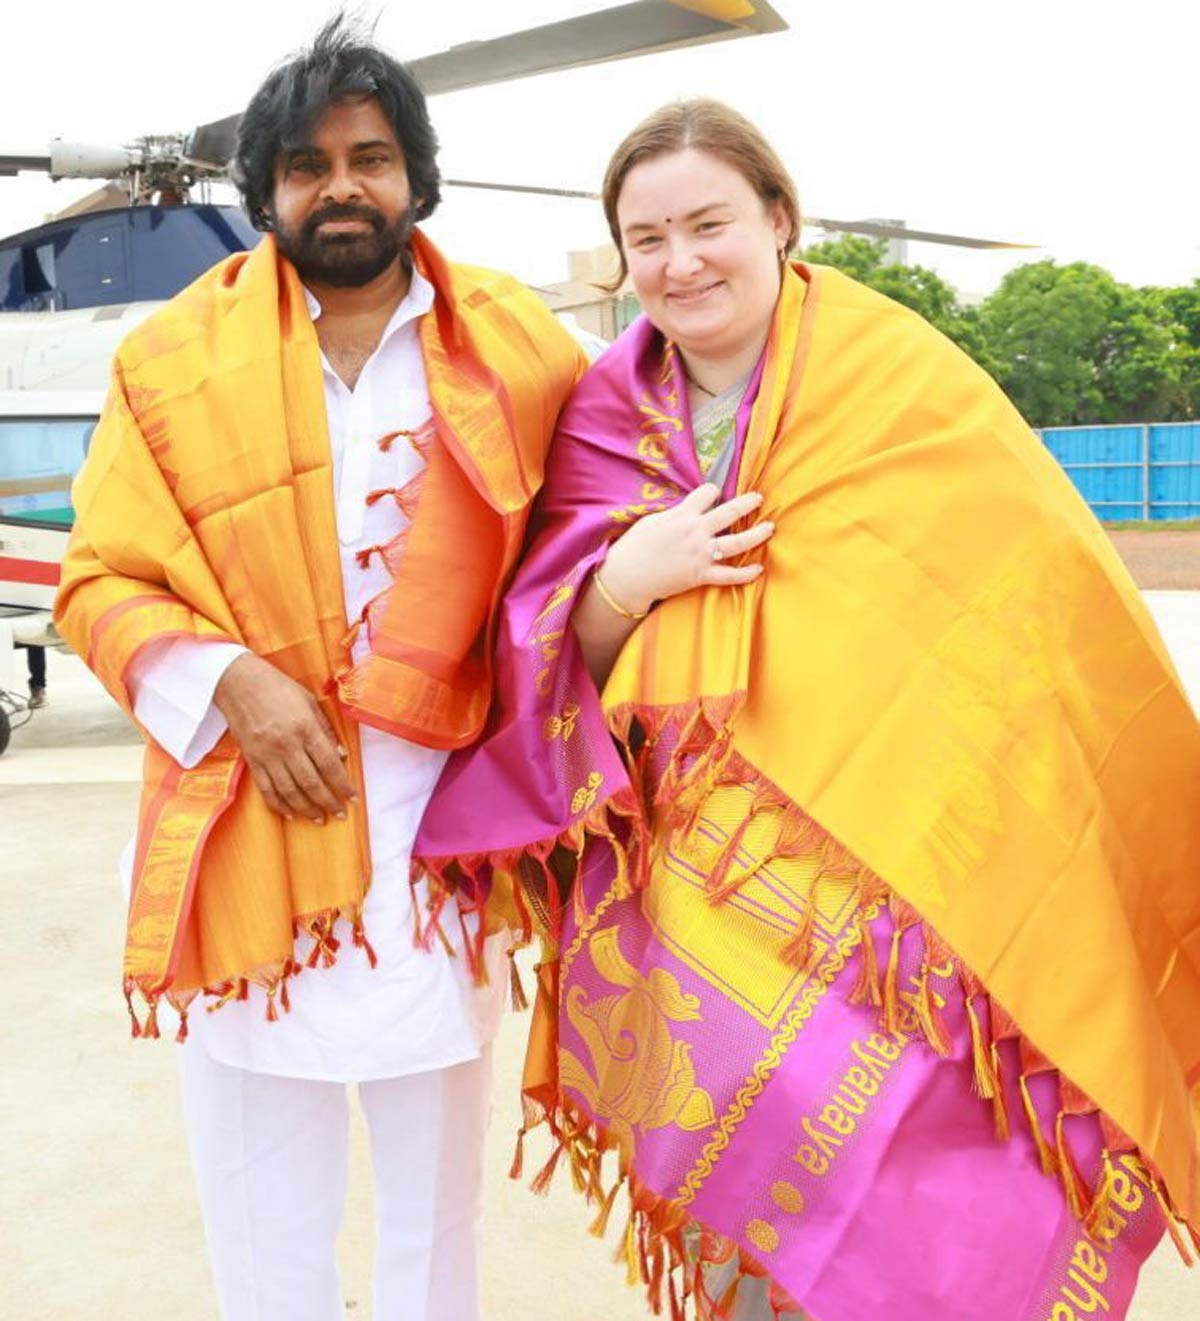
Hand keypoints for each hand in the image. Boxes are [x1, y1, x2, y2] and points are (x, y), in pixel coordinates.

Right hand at [214, 653, 355, 823]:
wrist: (239, 683)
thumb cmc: (279, 688)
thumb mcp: (310, 702)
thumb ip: (326, 730)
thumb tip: (342, 756)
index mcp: (305, 729)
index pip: (329, 765)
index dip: (343, 785)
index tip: (353, 798)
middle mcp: (287, 745)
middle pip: (311, 783)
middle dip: (329, 802)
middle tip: (341, 814)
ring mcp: (267, 755)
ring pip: (289, 791)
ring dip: (306, 809)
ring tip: (319, 819)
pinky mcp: (252, 760)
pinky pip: (266, 789)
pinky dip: (279, 805)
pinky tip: (290, 813)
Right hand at [598, 484, 773, 616]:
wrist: (626, 576)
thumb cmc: (635, 546)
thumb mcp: (653, 521)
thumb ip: (676, 514)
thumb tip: (689, 510)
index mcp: (682, 515)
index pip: (707, 493)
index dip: (712, 491)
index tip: (715, 493)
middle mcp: (695, 532)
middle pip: (730, 513)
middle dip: (747, 503)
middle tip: (758, 498)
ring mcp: (700, 554)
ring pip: (737, 543)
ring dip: (757, 535)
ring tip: (770, 527)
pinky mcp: (701, 575)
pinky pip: (729, 575)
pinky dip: (746, 574)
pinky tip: (759, 569)